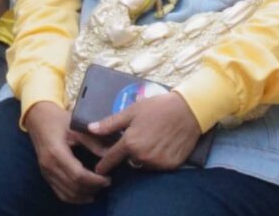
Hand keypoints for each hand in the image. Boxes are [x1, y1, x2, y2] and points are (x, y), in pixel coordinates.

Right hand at [23, 101, 108, 204]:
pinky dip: (74, 198)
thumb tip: (109, 155)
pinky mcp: (46, 176)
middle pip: (74, 187)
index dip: (95, 180)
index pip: (78, 175)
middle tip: (107, 182)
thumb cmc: (58, 120)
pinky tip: (86, 195)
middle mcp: (49, 166)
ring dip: (85, 195)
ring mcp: (46, 172)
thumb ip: (93, 142)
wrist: (38, 119)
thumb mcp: (76, 126)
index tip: (108, 178)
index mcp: (56, 152)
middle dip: (93, 188)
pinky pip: (60, 194)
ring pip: (67, 194)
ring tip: (99, 188)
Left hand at [88, 90, 202, 175]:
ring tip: (152, 140)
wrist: (188, 111)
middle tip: (139, 138)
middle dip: (130, 153)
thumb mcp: (131, 111)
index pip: (112, 158)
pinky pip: (158, 166)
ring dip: (144, 156)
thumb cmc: (157, 107)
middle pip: (129, 160)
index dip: (104, 164)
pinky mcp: (170, 165)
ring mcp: (157, 162)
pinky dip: (157, 159)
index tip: (98, 170)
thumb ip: (110, 123)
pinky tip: (162, 145)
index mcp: (130, 143)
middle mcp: (142, 156)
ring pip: (144, 164)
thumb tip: (90, 129)